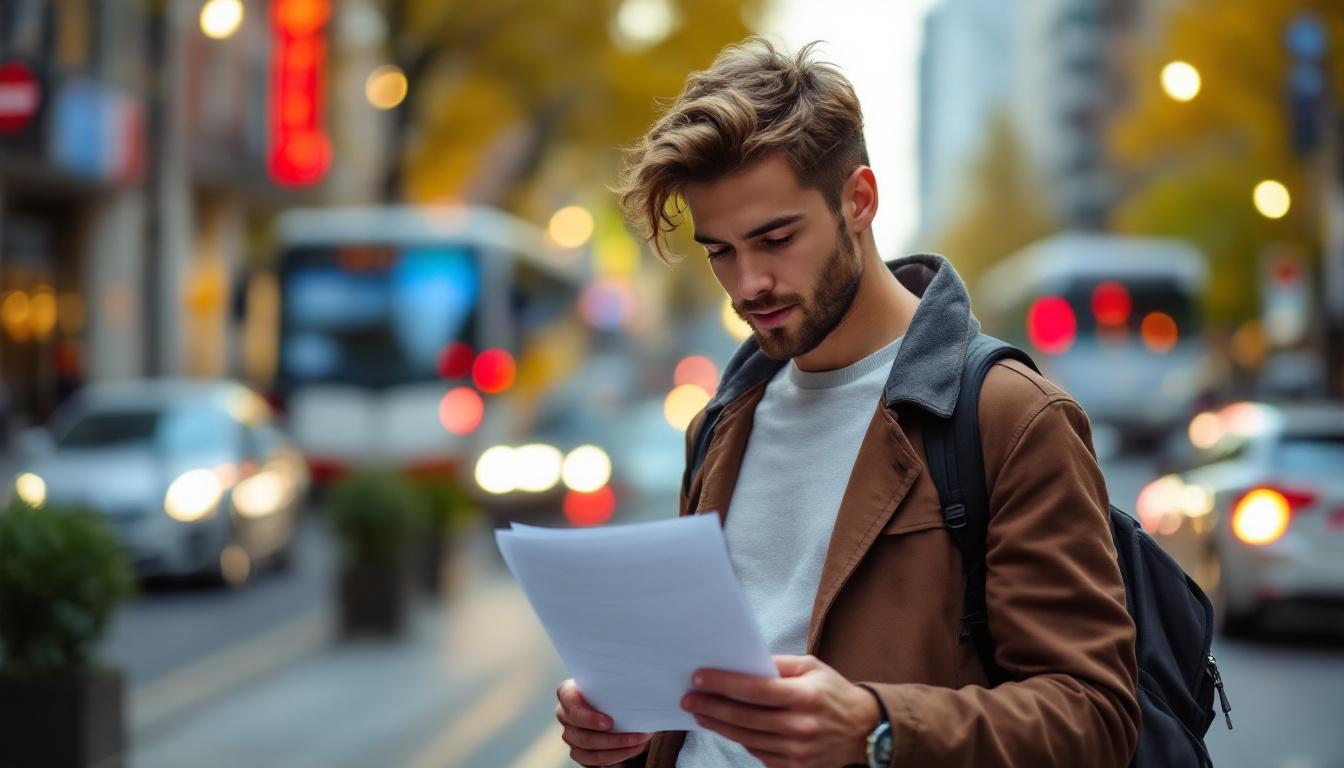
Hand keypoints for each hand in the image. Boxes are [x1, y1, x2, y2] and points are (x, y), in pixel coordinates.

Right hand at [556, 678, 652, 766]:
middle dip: (613, 740)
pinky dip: (612, 760)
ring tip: (639, 745)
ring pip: (586, 753)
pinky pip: (591, 763)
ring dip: (616, 752)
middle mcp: (565, 716)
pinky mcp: (579, 752)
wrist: (617, 702)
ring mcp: (571, 736)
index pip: (569, 703)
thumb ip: (619, 686)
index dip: (588, 717)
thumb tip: (639, 692)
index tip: (609, 722)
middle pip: (581, 735)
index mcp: (568, 693)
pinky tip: (629, 753)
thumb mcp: (616, 683)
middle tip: (637, 737)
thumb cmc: (616, 689)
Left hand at [681, 655, 881, 767]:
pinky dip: (741, 740)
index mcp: (804, 697)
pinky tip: (726, 728)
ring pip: (746, 738)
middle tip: (688, 698)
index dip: (724, 684)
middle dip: (711, 706)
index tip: (698, 678)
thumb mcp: (812, 668)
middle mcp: (800, 727)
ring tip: (699, 712)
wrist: (864, 730)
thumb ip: (778, 665)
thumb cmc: (832, 693)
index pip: (755, 690)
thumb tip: (743, 664)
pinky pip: (758, 753)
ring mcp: (797, 752)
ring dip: (718, 725)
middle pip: (744, 717)